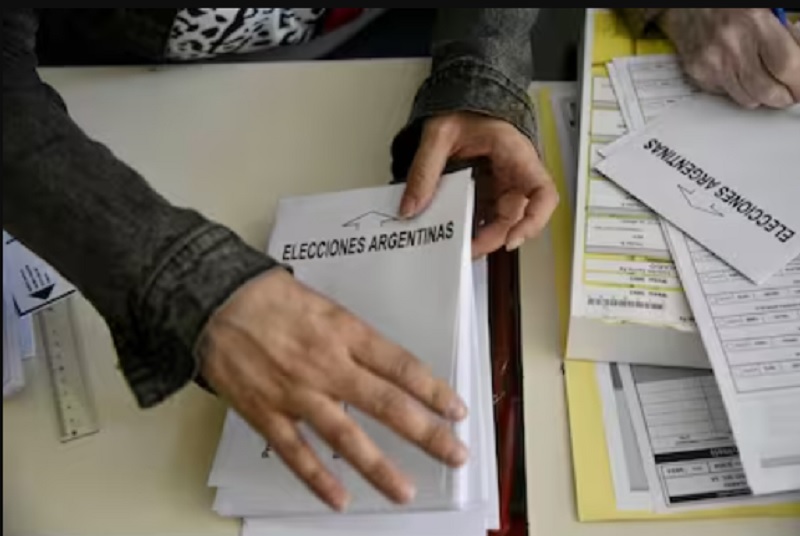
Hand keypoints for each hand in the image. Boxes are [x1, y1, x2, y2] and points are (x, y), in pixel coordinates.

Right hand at [199, 268, 467, 510]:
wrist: (214, 299)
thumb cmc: (270, 297)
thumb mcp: (325, 305)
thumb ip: (354, 338)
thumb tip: (385, 367)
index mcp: (345, 333)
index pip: (401, 367)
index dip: (433, 391)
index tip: (458, 411)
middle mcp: (328, 366)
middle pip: (386, 404)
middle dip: (426, 433)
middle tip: (455, 454)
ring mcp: (296, 393)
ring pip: (345, 437)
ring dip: (379, 468)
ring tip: (405, 492)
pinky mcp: (265, 413)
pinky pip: (295, 452)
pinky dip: (317, 479)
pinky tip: (339, 500)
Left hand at [399, 112, 558, 257]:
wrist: (459, 101)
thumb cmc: (462, 109)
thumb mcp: (438, 134)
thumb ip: (423, 170)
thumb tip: (411, 206)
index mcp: (515, 154)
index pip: (543, 192)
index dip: (534, 220)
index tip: (513, 238)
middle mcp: (515, 174)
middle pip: (517, 216)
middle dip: (494, 237)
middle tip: (467, 250)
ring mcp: (502, 185)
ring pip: (500, 221)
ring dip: (482, 236)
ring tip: (457, 246)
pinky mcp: (487, 191)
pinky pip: (484, 215)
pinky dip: (472, 227)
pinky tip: (454, 233)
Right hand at [658, 8, 799, 107]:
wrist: (687, 5)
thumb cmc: (726, 5)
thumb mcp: (764, 11)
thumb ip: (784, 35)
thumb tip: (798, 62)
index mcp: (755, 22)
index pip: (787, 65)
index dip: (799, 83)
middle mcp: (731, 45)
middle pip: (767, 91)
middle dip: (783, 97)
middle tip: (788, 93)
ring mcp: (712, 63)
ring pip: (747, 99)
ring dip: (760, 95)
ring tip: (763, 81)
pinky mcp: (698, 73)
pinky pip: (726, 94)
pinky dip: (737, 89)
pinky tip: (737, 73)